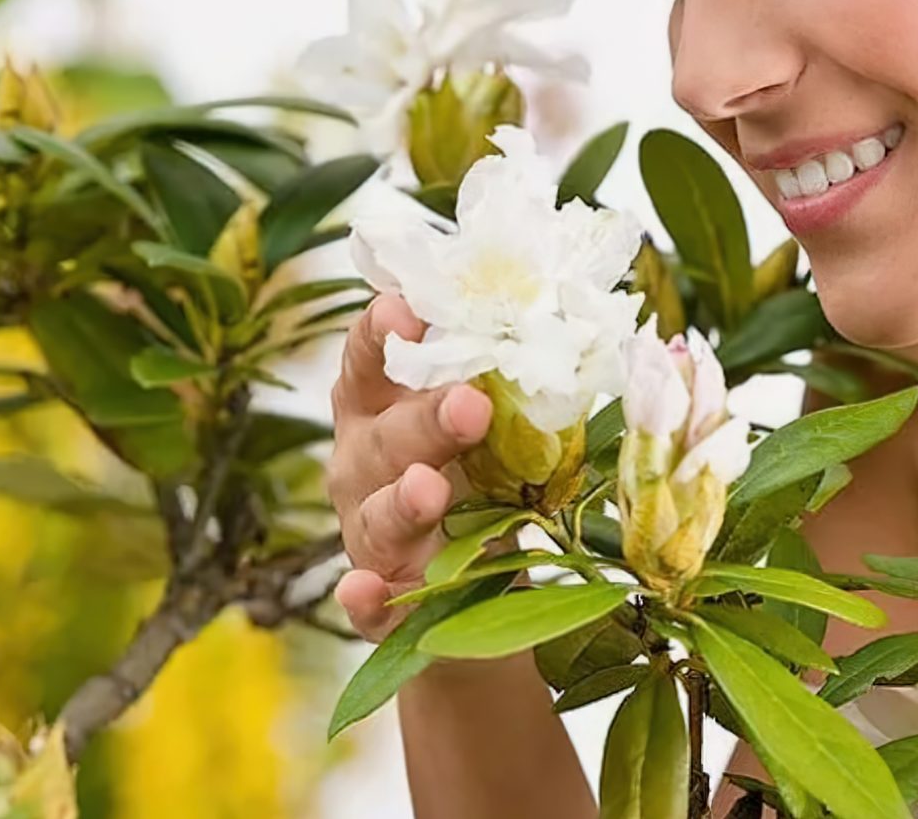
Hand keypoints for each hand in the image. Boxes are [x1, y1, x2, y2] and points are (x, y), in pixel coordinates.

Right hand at [327, 294, 493, 641]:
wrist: (481, 598)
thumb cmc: (481, 482)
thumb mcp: (488, 429)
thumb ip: (498, 385)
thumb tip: (555, 333)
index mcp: (380, 410)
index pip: (368, 360)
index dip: (381, 334)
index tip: (406, 310)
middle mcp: (362, 467)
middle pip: (385, 437)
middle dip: (426, 419)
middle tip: (473, 404)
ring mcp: (366, 538)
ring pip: (376, 518)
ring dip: (401, 502)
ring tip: (428, 489)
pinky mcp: (380, 608)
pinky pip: (366, 606)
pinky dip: (363, 599)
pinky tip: (367, 590)